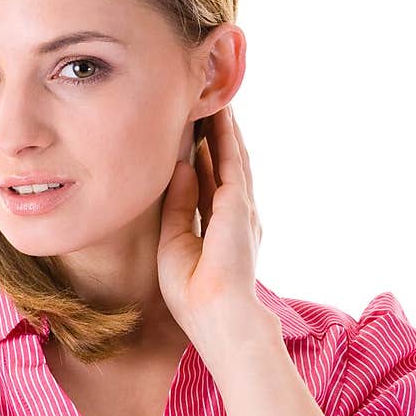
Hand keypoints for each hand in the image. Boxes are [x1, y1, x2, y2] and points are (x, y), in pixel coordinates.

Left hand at [157, 106, 272, 344]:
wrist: (216, 315)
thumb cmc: (194, 294)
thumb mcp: (175, 242)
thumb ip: (179, 204)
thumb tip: (179, 166)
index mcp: (219, 229)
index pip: (209, 184)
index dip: (203, 158)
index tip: (194, 134)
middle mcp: (235, 215)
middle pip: (224, 165)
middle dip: (217, 136)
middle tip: (209, 104)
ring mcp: (240, 208)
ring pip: (231, 156)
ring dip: (224, 128)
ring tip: (217, 100)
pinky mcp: (239, 204)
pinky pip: (231, 160)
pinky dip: (226, 135)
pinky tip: (221, 115)